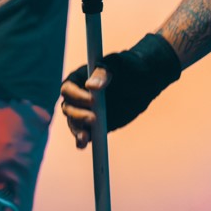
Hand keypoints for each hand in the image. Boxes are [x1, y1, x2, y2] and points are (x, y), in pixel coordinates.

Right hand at [58, 33, 181, 146]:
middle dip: (77, 115)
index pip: (68, 89)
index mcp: (79, 79)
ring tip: (85, 137)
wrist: (143, 82)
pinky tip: (83, 144)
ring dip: (77, 131)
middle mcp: (79, 96)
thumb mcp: (118, 65)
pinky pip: (84, 134)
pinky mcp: (94, 125)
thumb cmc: (128, 67)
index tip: (92, 100)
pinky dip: (82, 140)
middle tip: (93, 118)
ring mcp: (86, 111)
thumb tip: (92, 85)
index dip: (76, 95)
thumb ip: (104, 73)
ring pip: (74, 123)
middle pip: (68, 108)